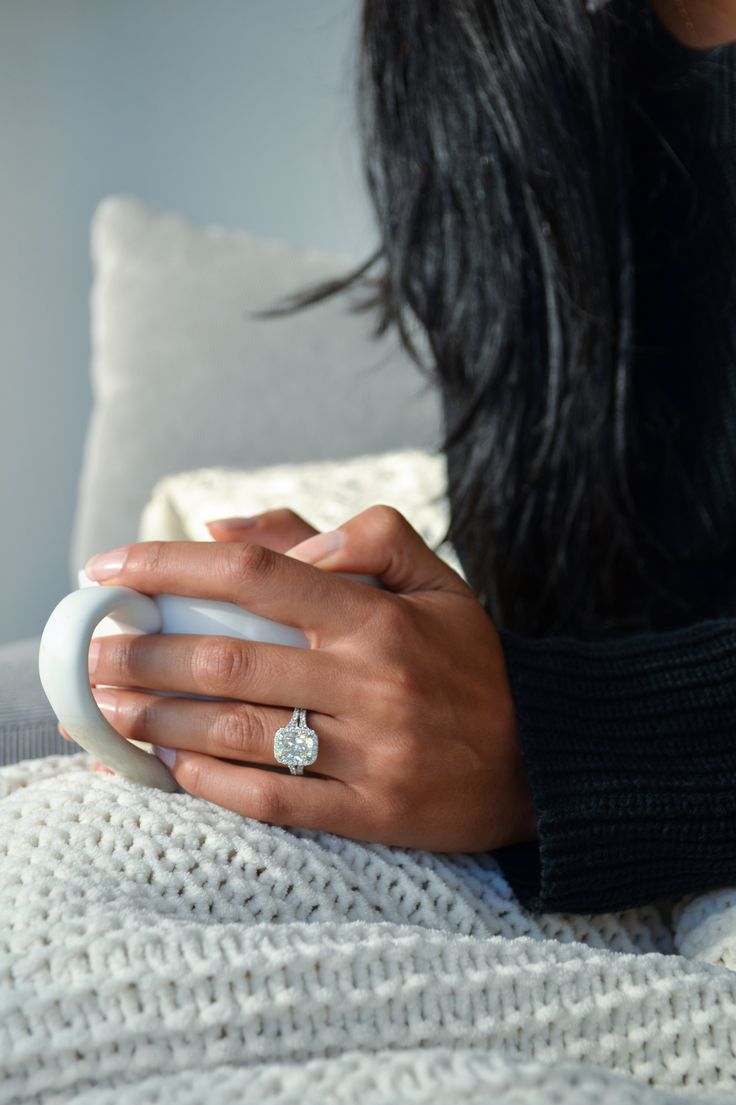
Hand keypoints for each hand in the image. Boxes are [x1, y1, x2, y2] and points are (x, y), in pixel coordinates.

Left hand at [81, 506, 536, 851]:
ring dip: (162, 721)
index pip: (257, 573)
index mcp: (378, 615)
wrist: (545, 757)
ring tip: (113, 709)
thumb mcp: (433, 580)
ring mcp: (370, 750)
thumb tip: (231, 527)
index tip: (111, 569)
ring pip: (241, 733)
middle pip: (228, 658)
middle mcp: (370, 679)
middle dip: (146, 655)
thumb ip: (348, 537)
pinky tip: (173, 769)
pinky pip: (276, 800)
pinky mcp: (371, 812)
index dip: (172, 564)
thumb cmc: (474, 661)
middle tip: (96, 655)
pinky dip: (214, 784)